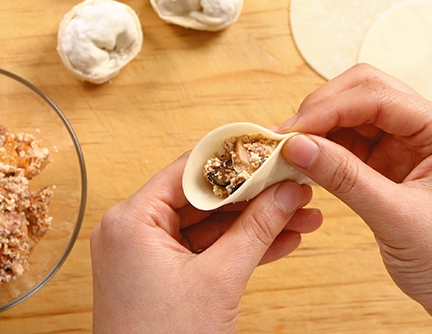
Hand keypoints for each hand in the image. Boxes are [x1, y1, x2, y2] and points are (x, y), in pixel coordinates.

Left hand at [89, 152, 322, 333]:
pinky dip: (239, 248)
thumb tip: (288, 191)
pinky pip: (204, 252)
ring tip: (300, 214)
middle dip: (255, 197)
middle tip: (295, 186)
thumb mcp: (219, 280)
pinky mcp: (160, 277)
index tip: (274, 151)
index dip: (236, 160)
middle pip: (203, 197)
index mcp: (131, 220)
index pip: (190, 170)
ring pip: (209, 226)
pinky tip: (282, 241)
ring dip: (254, 224)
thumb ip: (256, 228)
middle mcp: (132, 230)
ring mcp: (145, 255)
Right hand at [279, 64, 431, 332]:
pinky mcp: (391, 162)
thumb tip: (294, 145)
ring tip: (287, 151)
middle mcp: (428, 125)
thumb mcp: (396, 218)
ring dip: (320, 128)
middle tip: (284, 138)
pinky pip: (351, 142)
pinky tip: (304, 162)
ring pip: (353, 114)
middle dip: (321, 109)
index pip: (376, 97)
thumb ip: (344, 177)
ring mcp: (409, 143)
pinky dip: (325, 148)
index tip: (288, 133)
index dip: (327, 110)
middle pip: (363, 92)